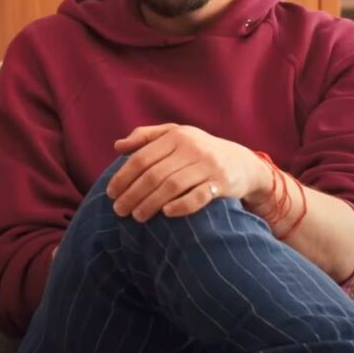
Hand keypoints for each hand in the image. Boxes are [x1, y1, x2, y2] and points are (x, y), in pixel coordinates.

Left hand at [106, 124, 271, 220]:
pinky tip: (166, 214)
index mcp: (176, 136)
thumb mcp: (175, 135)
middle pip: (154, 174)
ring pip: (173, 186)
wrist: (242, 163)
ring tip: (137, 217)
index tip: (110, 193)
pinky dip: (182, 205)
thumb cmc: (199, 150)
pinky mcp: (222, 184)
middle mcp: (192, 148)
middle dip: (133, 194)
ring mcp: (208, 166)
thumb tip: (118, 146)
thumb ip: (146, 137)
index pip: (142, 158)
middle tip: (119, 211)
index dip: (123, 177)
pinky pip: (200, 196)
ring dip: (151, 203)